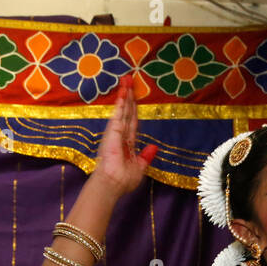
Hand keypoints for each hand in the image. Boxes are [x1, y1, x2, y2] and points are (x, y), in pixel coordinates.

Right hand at [90, 76, 157, 197]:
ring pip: (122, 110)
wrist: (113, 185)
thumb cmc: (123, 180)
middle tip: (129, 79)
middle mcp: (120, 135)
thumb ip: (146, 156)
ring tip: (126, 80)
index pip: (132, 121)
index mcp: (127, 143)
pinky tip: (123, 93)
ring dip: (125, 95)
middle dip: (129, 96)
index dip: (134, 108)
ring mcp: (115, 133)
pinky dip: (121, 104)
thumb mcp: (140, 167)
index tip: (134, 96)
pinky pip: (118, 115)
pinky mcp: (112, 133)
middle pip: (126, 111)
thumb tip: (154, 147)